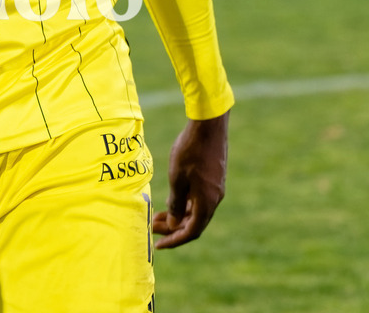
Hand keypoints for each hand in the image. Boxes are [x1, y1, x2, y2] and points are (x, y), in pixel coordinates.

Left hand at [153, 111, 228, 248]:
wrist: (208, 124)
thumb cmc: (190, 151)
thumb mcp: (177, 178)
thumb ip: (176, 204)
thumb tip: (174, 225)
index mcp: (207, 203)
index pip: (191, 232)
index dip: (174, 240)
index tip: (157, 244)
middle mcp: (215, 199)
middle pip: (194, 222)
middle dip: (173, 227)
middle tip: (152, 226)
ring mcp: (216, 187)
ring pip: (196, 209)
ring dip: (178, 214)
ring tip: (158, 213)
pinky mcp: (214, 176)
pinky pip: (199, 198)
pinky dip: (185, 202)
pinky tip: (172, 197)